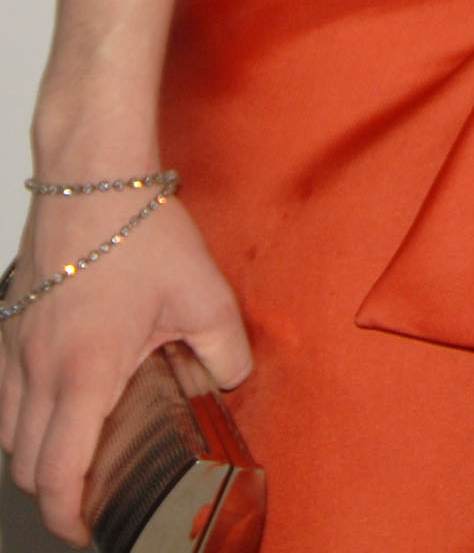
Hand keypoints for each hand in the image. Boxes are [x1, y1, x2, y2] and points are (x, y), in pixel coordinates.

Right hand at [1, 195, 250, 545]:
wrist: (92, 176)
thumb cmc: (141, 229)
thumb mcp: (205, 294)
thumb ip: (225, 351)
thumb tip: (230, 384)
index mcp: (84, 376)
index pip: (58, 476)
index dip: (72, 519)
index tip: (94, 529)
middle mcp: (38, 370)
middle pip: (27, 467)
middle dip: (56, 497)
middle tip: (92, 499)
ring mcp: (16, 347)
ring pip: (8, 434)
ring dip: (36, 458)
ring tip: (76, 457)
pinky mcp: (9, 324)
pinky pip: (3, 394)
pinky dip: (22, 416)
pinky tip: (56, 404)